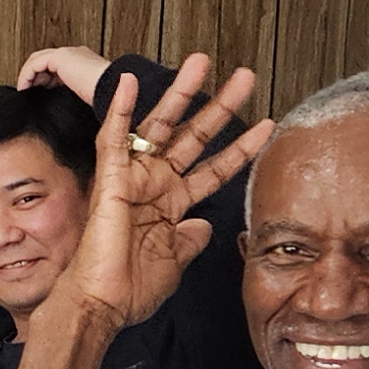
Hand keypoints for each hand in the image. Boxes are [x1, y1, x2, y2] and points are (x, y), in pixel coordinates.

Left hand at [15, 43, 110, 103]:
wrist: (115, 91)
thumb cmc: (109, 98)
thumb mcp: (89, 98)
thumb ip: (76, 97)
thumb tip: (66, 109)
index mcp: (85, 62)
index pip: (59, 65)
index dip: (46, 79)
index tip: (40, 94)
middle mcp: (77, 54)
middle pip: (47, 60)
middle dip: (36, 75)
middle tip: (28, 91)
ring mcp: (69, 53)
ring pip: (39, 60)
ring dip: (29, 75)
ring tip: (24, 90)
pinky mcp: (62, 57)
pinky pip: (36, 63)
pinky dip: (27, 75)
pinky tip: (24, 88)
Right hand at [40, 53, 272, 340]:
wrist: (102, 304)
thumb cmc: (131, 289)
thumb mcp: (176, 263)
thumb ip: (190, 241)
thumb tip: (204, 227)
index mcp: (171, 204)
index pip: (214, 168)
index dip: (241, 147)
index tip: (267, 125)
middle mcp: (154, 185)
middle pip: (194, 136)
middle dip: (221, 106)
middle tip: (245, 76)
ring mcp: (133, 179)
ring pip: (160, 127)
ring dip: (180, 94)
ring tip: (201, 63)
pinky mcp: (111, 180)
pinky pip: (113, 138)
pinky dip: (118, 109)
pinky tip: (127, 82)